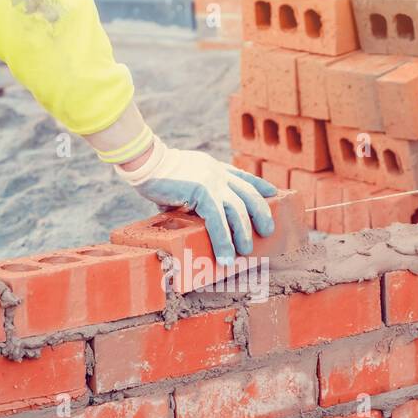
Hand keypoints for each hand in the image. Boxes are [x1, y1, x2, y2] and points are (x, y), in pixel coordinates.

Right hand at [115, 138, 276, 265]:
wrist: (145, 162)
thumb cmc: (156, 173)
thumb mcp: (181, 182)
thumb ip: (190, 196)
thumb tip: (186, 215)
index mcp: (214, 167)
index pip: (243, 176)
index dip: (260, 185)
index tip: (272, 193)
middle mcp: (217, 173)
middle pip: (248, 193)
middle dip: (261, 213)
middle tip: (268, 230)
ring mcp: (212, 182)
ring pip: (237, 210)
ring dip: (243, 233)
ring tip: (246, 251)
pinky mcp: (202, 192)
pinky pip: (218, 221)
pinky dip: (224, 241)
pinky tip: (227, 256)